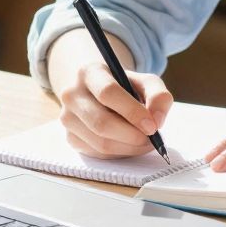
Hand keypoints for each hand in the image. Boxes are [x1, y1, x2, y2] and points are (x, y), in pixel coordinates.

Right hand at [49, 31, 173, 158]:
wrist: (97, 92)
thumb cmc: (124, 87)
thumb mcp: (144, 82)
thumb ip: (158, 95)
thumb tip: (157, 120)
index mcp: (89, 72)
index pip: (108, 93)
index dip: (132, 112)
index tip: (153, 126)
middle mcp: (72, 94)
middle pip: (102, 123)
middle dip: (132, 135)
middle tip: (152, 139)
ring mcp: (67, 118)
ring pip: (100, 143)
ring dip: (129, 148)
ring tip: (146, 142)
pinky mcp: (70, 138)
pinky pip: (98, 154)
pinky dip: (120, 153)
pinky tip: (130, 144)